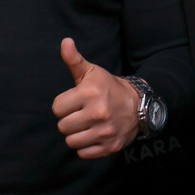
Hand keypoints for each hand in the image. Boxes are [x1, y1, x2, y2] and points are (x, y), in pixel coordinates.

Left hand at [51, 38, 139, 158]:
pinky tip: (93, 135)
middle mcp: (98, 113)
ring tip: (85, 125)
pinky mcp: (110, 147)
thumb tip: (65, 42)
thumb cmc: (108, 87)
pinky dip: (85, 146)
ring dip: (75, 134)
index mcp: (90, 93)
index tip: (73, 102)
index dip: (62, 105)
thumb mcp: (91, 71)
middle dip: (68, 120)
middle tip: (80, 114)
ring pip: (71, 141)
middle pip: (62, 126)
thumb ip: (74, 59)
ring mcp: (105, 132)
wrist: (138, 105)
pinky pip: (83, 153)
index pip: (57, 108)